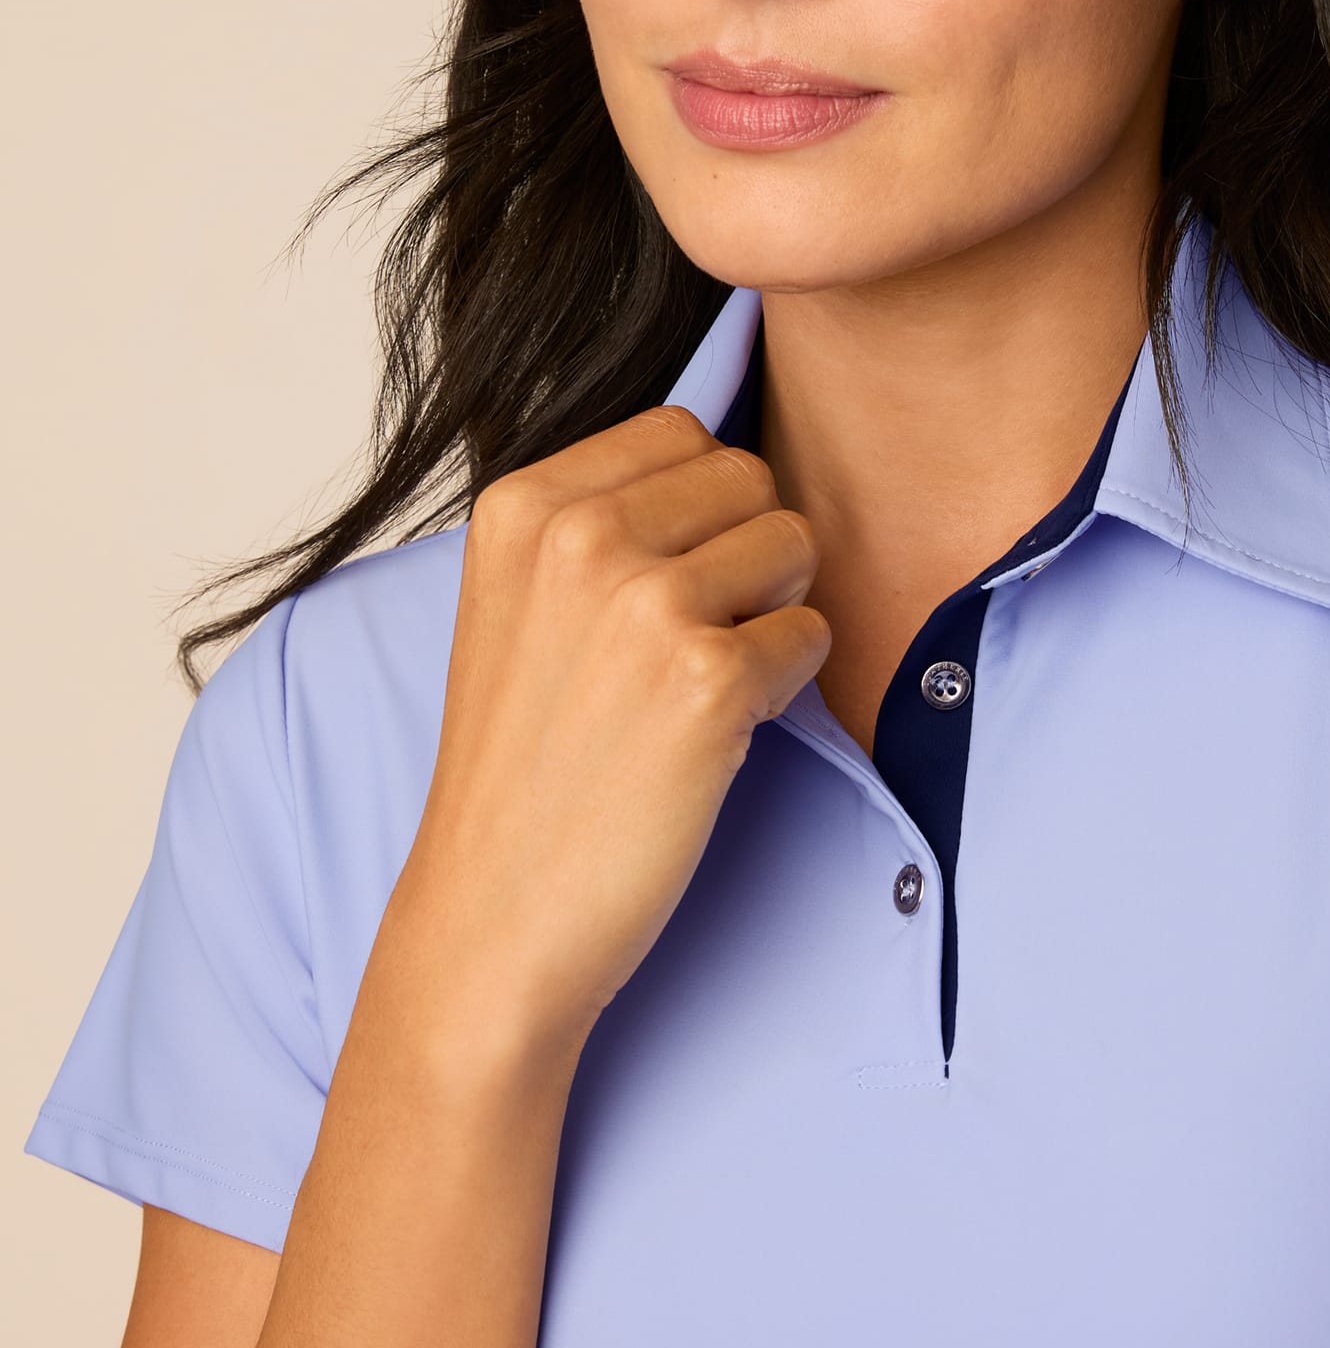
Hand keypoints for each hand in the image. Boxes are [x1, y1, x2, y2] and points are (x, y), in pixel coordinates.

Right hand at [372, 403, 828, 1065]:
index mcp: (520, 505)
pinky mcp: (707, 681)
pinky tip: (717, 738)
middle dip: (747, 553)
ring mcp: (642, 604)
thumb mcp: (519, 606)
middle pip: (748, 477)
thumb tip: (723, 455)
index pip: (681, 430)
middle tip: (692, 646)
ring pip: (794, 543)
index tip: (659, 589)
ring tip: (699, 691)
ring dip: (773, 617)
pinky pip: (813, 635)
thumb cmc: (525, 770)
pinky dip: (786, 687)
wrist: (497, 916)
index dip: (700, 511)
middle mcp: (576, 536)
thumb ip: (597, 520)